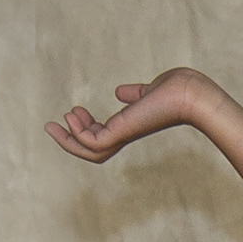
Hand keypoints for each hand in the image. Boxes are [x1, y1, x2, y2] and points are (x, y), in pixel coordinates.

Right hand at [47, 69, 213, 163]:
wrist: (190, 93)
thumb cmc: (177, 90)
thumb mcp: (149, 91)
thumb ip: (135, 94)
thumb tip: (120, 92)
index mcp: (131, 125)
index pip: (102, 136)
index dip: (84, 127)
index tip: (74, 111)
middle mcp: (127, 134)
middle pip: (93, 150)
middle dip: (69, 140)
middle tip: (51, 125)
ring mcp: (125, 134)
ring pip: (91, 151)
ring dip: (68, 140)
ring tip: (56, 122)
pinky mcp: (123, 132)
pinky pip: (93, 142)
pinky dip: (78, 134)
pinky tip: (72, 115)